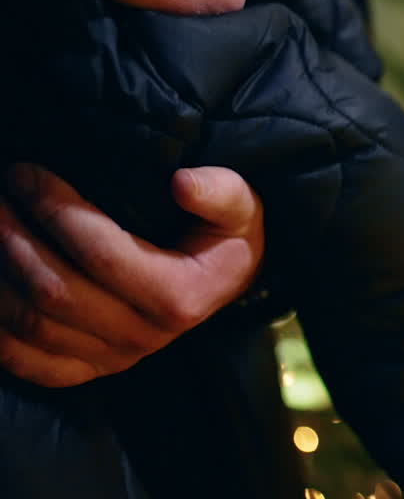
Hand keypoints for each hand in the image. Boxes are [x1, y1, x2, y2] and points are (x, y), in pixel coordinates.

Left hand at [0, 164, 264, 386]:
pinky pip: (27, 362)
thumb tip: (181, 183)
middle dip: (13, 239)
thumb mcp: (241, 206)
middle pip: (56, 291)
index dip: (56, 212)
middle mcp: (142, 336)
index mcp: (178, 297)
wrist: (225, 281)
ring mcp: (112, 359)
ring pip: (32, 326)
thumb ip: (220, 192)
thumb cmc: (225, 236)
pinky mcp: (88, 370)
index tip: (27, 173)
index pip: (102, 254)